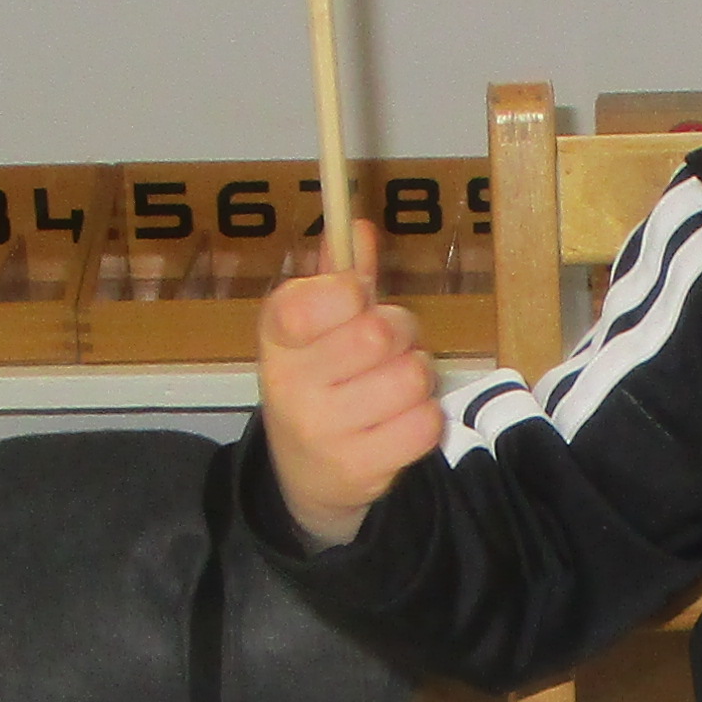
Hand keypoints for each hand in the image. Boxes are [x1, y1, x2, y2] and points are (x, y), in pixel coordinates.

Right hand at [258, 269, 444, 550]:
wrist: (305, 475)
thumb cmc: (320, 383)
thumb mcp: (315, 328)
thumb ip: (338, 277)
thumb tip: (358, 227)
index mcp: (277, 338)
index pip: (312, 302)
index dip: (350, 292)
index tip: (356, 298)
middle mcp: (290, 386)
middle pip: (379, 333)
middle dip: (401, 332)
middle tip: (388, 347)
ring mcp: (323, 432)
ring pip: (411, 377)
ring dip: (416, 375)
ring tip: (394, 386)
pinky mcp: (359, 470)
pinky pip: (425, 423)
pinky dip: (425, 418)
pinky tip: (400, 420)